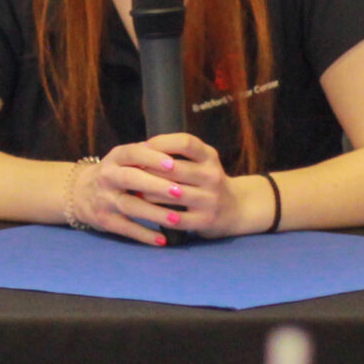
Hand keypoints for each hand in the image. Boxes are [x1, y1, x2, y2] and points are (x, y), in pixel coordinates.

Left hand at [80, 134, 254, 240]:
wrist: (235, 209)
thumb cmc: (206, 181)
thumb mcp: (201, 161)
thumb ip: (178, 154)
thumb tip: (141, 148)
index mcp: (209, 156)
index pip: (185, 142)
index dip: (161, 142)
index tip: (143, 147)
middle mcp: (212, 176)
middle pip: (174, 168)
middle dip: (148, 170)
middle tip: (128, 172)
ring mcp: (210, 199)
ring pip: (171, 193)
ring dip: (148, 192)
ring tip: (133, 191)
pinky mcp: (205, 220)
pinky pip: (175, 217)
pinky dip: (157, 214)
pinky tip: (145, 211)